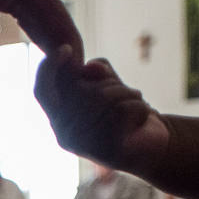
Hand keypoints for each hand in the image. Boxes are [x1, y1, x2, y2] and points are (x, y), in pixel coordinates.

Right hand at [35, 49, 168, 170]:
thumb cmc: (127, 112)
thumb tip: (90, 68)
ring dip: (130, 96)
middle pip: (81, 88)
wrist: (156, 146)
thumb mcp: (110, 84)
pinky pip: (121, 112)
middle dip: (112, 83)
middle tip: (129, 94)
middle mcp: (65, 134)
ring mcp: (84, 145)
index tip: (67, 49)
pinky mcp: (106, 150)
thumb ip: (97, 72)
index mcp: (58, 118)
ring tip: (137, 108)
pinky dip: (140, 108)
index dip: (48, 67)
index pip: (41, 90)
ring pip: (104, 97)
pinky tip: (143, 120)